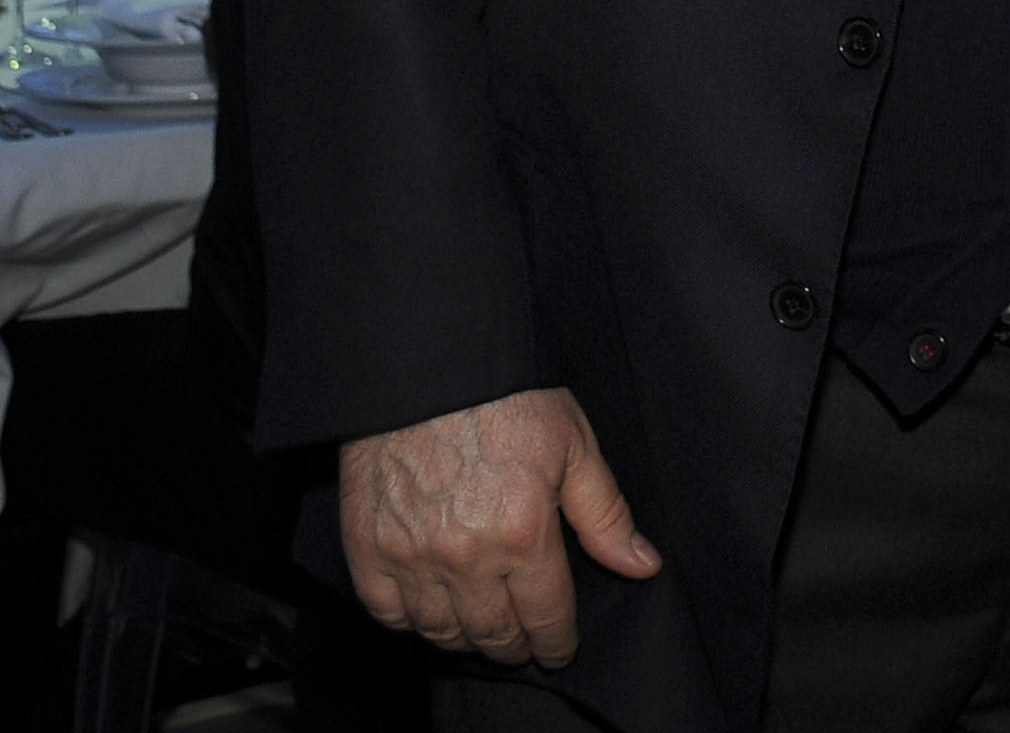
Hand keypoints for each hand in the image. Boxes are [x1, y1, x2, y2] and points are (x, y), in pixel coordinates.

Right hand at [339, 387, 660, 663]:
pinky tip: (429, 609)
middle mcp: (466, 557)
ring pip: (441, 632)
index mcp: (523, 535)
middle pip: (493, 635)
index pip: (546, 620)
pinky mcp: (367, 546)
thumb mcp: (574, 446)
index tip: (558, 648)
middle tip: (523, 643)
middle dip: (515, 647)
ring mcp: (411, 556)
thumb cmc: (504, 396)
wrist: (426, 362)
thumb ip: (605, 515)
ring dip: (466, 639)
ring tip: (481, 626)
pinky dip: (410, 621)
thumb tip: (641, 565)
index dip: (556, 643)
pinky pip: (388, 612)